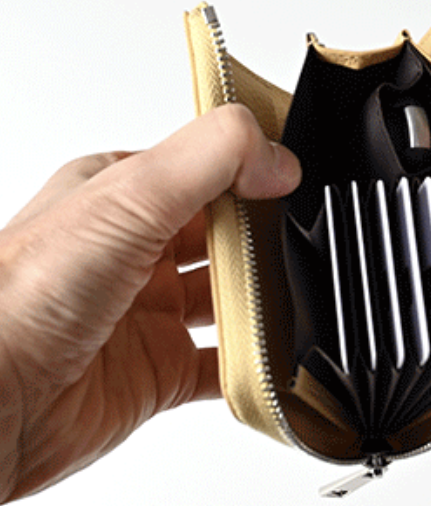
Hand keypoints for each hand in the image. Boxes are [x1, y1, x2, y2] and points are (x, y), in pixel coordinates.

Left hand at [0, 104, 300, 501]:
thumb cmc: (20, 300)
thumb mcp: (125, 198)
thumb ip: (208, 159)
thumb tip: (278, 159)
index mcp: (119, 197)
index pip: (201, 169)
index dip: (248, 169)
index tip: (292, 176)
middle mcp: (134, 252)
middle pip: (223, 237)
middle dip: (264, 239)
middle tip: (304, 239)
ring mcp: (148, 313)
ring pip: (229, 300)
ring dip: (264, 301)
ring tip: (301, 294)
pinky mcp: (159, 371)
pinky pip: (224, 364)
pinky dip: (256, 363)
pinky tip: (277, 356)